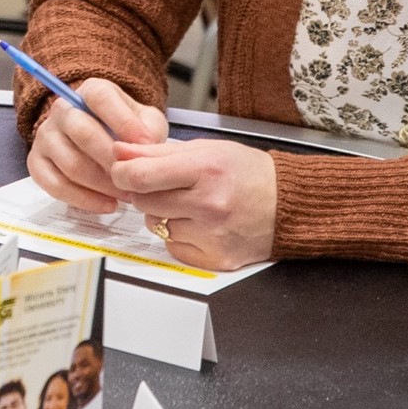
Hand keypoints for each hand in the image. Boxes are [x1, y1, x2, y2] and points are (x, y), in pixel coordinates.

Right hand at [25, 77, 167, 216]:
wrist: (105, 141)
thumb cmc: (127, 131)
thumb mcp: (147, 121)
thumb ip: (150, 128)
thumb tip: (143, 145)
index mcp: (90, 91)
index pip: (100, 98)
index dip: (124, 122)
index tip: (146, 145)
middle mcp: (62, 109)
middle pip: (82, 132)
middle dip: (112, 161)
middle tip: (134, 179)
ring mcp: (45, 135)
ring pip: (70, 163)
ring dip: (102, 185)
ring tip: (126, 195)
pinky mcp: (37, 161)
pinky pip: (54, 185)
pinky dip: (83, 199)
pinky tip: (107, 204)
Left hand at [107, 137, 278, 271]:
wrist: (288, 205)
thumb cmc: (248, 173)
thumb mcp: (205, 149)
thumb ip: (157, 152)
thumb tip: (119, 151)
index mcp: (205, 171)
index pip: (140, 176)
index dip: (123, 173)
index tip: (123, 171)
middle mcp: (209, 205)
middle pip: (144, 202)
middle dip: (146, 192)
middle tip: (167, 186)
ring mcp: (212, 235)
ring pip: (156, 226)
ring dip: (163, 215)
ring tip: (189, 205)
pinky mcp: (215, 259)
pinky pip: (173, 248)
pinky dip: (178, 237)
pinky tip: (198, 225)